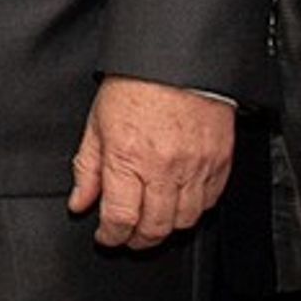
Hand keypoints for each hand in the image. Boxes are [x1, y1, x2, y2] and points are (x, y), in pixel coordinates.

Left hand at [68, 76, 234, 249]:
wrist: (178, 59)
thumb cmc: (136, 85)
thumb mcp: (97, 123)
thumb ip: (87, 169)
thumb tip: (80, 203)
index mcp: (127, 157)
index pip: (119, 217)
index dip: (110, 236)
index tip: (106, 237)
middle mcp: (163, 167)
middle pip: (153, 227)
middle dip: (137, 240)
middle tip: (128, 237)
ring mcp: (195, 166)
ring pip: (184, 221)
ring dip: (166, 229)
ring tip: (152, 224)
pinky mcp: (220, 161)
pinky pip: (210, 202)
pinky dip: (194, 210)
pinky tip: (179, 204)